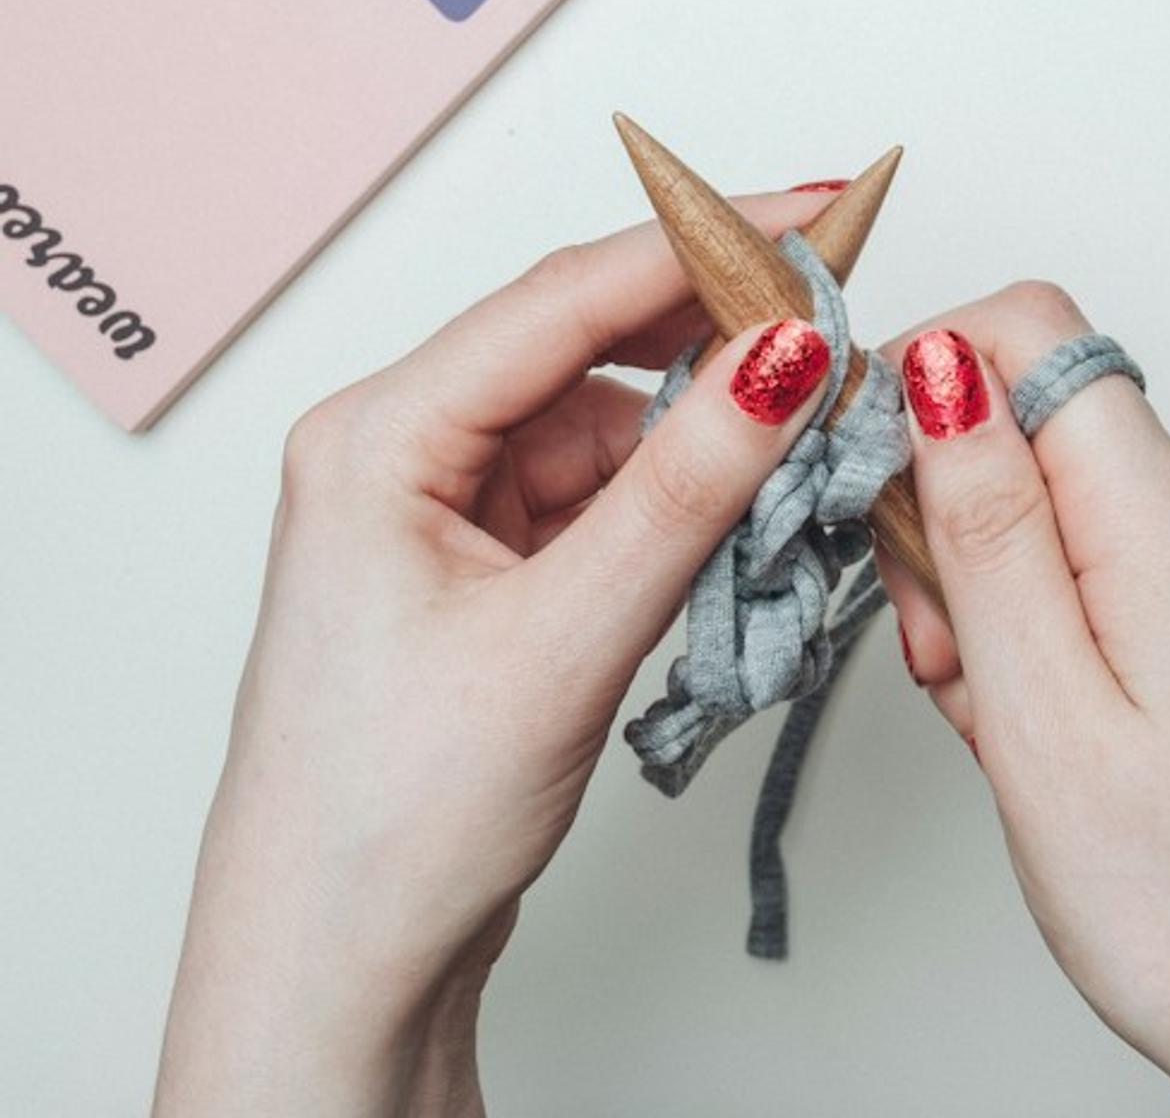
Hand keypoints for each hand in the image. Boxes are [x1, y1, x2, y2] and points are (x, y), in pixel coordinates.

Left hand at [153, 191, 837, 1117]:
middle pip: (579, 347)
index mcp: (375, 437)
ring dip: (696, 428)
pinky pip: (597, 488)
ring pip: (600, 421)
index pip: (561, 300)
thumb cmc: (392, 816)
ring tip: (793, 439)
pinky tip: (730, 507)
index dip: (698, 245)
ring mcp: (442, 505)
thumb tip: (782, 361)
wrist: (341, 960)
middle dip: (705, 331)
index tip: (810, 213)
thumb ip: (684, 491)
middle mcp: (399, 450)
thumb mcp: (562, 637)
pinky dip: (671, 491)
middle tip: (825, 314)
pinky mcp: (484, 559)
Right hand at [880, 283, 1169, 1117]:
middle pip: (1035, 422)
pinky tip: (1043, 727)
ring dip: (989, 587)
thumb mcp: (1043, 714)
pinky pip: (1101, 567)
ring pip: (1057, 503)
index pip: (1032, 330)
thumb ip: (985, 523)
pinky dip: (1042, 626)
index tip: (868, 470)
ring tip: (997, 718)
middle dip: (949, 514)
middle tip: (944, 653)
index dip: (926, 368)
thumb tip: (943, 366)